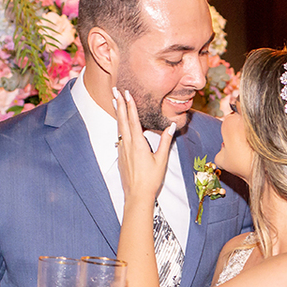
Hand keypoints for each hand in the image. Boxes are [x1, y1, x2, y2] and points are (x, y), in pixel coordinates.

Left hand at [113, 87, 175, 209]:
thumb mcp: (162, 159)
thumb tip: (171, 126)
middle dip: (119, 104)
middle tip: (114, 91)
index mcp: (138, 143)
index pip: (133, 119)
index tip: (126, 93)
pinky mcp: (120, 156)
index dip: (130, 105)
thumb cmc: (151, 179)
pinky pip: (120, 137)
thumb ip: (166, 141)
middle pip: (122, 120)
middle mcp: (127, 144)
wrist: (137, 195)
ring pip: (119, 128)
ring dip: (117, 114)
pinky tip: (120, 125)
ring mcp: (122, 150)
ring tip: (114, 102)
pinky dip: (119, 127)